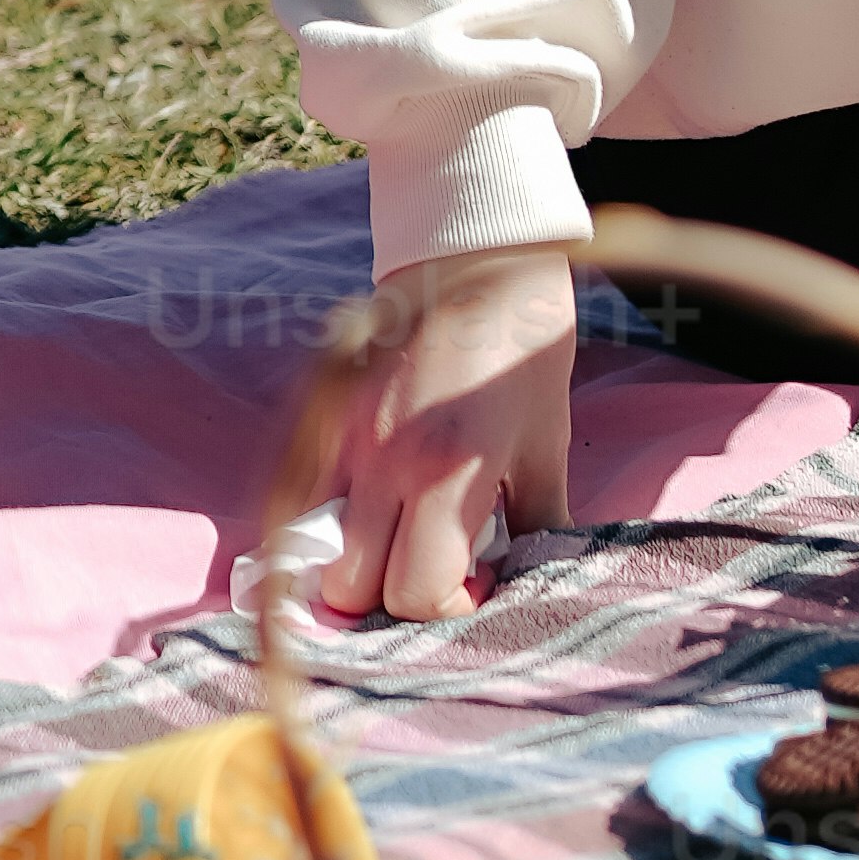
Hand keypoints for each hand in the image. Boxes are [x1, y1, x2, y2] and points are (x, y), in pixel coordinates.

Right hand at [316, 247, 577, 623]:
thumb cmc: (523, 347)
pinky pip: (310, 493)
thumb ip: (539, 519)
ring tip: (406, 535)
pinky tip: (380, 501)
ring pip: (318, 545)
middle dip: (393, 595)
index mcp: (446, 474)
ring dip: (359, 560)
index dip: (449, 605)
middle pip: (351, 587)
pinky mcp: (331, 414)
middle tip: (438, 562)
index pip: (415, 592)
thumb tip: (535, 576)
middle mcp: (385, 464)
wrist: (477, 254)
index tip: (480, 573)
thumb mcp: (549, 439)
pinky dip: (335, 516)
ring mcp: (347, 438)